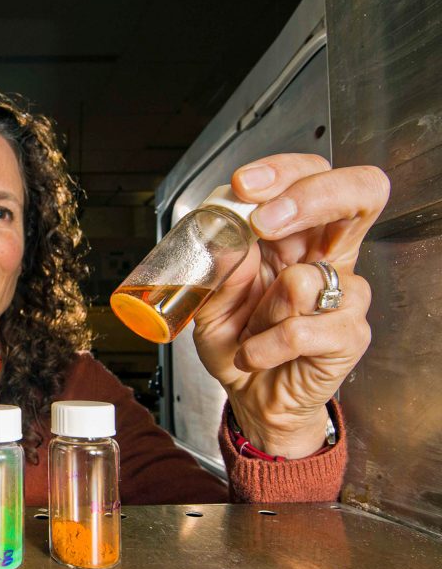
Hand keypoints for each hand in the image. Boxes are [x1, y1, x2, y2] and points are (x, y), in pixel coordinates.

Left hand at [192, 154, 388, 457]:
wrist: (250, 396)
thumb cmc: (237, 340)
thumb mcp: (209, 297)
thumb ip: (216, 265)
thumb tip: (222, 235)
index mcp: (296, 234)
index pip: (311, 176)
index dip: (285, 171)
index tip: (244, 185)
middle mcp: (327, 256)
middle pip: (359, 193)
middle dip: (310, 197)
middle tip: (264, 222)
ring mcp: (345, 294)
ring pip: (308, 276)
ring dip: (261, 308)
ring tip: (250, 328)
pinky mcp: (350, 335)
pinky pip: (301, 329)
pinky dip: (265, 345)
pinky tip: (256, 354)